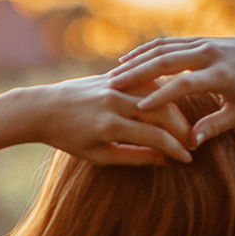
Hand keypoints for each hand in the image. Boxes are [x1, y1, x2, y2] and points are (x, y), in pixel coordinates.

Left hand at [22, 73, 196, 166]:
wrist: (43, 108)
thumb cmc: (69, 138)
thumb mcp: (99, 155)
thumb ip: (134, 156)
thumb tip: (165, 159)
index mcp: (109, 126)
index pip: (155, 137)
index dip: (175, 149)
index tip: (187, 158)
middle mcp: (113, 102)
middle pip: (161, 111)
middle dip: (181, 128)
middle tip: (191, 141)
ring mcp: (112, 86)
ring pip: (156, 94)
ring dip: (173, 110)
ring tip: (181, 126)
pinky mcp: (111, 76)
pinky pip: (144, 81)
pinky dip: (159, 93)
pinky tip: (168, 105)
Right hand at [107, 35, 234, 145]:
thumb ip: (215, 126)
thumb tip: (190, 143)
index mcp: (222, 75)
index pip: (185, 84)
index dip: (161, 96)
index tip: (139, 108)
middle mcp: (210, 54)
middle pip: (167, 61)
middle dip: (138, 73)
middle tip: (112, 87)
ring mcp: (202, 43)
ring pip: (163, 49)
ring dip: (136, 61)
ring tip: (113, 76)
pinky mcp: (197, 39)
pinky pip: (166, 43)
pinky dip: (145, 51)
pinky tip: (127, 61)